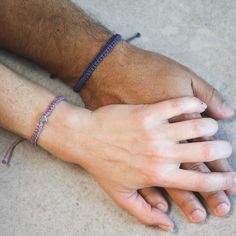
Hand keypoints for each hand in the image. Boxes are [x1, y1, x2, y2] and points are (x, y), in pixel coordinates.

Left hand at [79, 42, 234, 222]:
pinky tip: (197, 103)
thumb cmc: (102, 165)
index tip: (232, 179)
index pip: (198, 182)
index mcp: (158, 175)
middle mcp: (161, 154)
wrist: (84, 138)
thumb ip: (146, 213)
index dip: (220, 182)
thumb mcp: (121, 195)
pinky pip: (176, 105)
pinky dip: (192, 103)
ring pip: (195, 127)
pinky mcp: (147, 113)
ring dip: (209, 126)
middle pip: (203, 153)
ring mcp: (154, 131)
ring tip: (212, 125)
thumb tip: (168, 226)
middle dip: (221, 150)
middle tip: (225, 147)